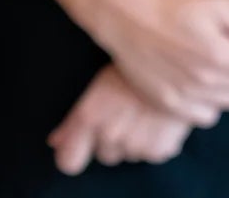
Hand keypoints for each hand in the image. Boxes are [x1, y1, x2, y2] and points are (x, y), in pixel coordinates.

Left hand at [49, 66, 191, 175]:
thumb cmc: (129, 68)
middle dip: (109, 141)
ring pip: (127, 155)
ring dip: (131, 142)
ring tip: (139, 115)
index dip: (71, 156)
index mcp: (89, 118)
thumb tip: (54, 142)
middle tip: (120, 116)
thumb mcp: (96, 87)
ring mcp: (135, 146)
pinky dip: (152, 143)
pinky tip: (155, 120)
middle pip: (103, 155)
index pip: (68, 162)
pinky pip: (149, 155)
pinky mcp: (159, 151)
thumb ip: (73, 122)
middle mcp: (109, 136)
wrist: (174, 65)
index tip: (76, 148)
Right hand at [88, 0, 228, 123]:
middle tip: (221, 50)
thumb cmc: (167, 2)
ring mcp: (185, 95)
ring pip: (226, 103)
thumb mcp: (214, 6)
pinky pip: (203, 117)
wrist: (119, 11)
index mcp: (221, 55)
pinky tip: (193, 82)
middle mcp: (205, 81)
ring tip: (205, 64)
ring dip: (225, 88)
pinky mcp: (167, 103)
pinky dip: (206, 104)